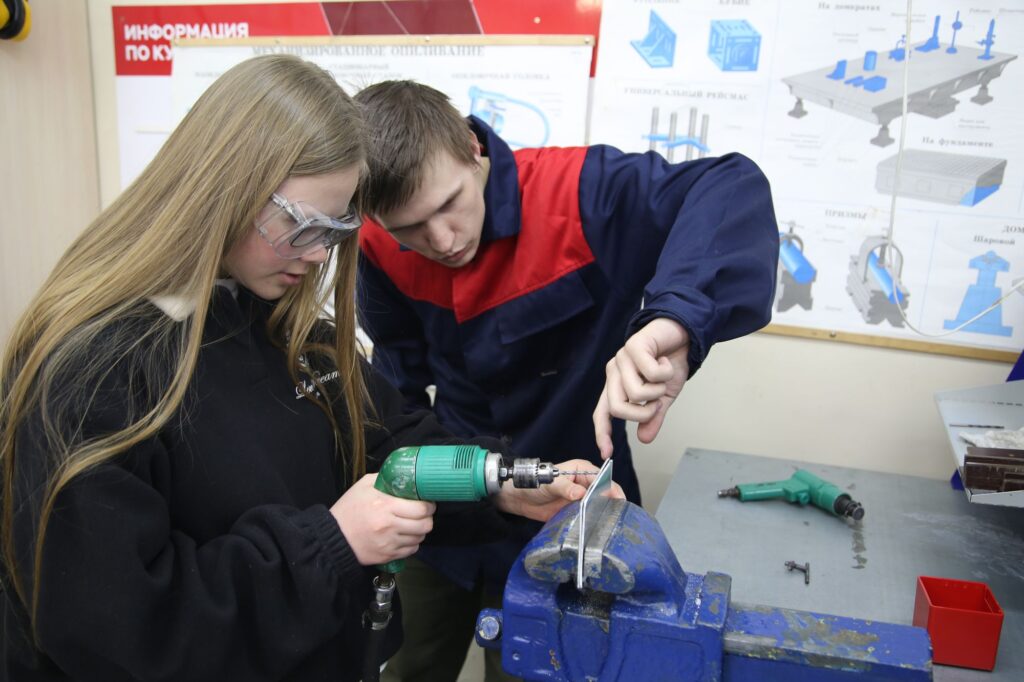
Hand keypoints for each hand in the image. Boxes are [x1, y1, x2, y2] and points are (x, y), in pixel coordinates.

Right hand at [329, 474, 435, 564]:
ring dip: (419, 531)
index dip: (428, 505)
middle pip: (425, 524)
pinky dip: (411, 543)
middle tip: (422, 514)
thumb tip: (405, 477)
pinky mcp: (387, 555)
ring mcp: (389, 542)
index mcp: (384, 505)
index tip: (427, 502)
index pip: (421, 508)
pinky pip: (411, 550)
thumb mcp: (363, 486)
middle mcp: (389, 525)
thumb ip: (385, 479)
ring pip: (419, 538)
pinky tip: (403, 536)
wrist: (333, 536)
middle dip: (427, 518)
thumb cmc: (349, 509)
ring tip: (411, 525)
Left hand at [493, 459, 624, 521]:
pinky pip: (588, 516)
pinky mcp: (576, 511)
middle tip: (617, 518)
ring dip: (603, 515)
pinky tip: (598, 531)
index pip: (603, 479)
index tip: (619, 503)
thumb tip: (581, 493)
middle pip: (605, 493)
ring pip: (599, 506)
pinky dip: (593, 522)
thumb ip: (565, 487)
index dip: (612, 490)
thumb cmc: (535, 483)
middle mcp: (586, 484)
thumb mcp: (550, 483)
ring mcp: (582, 498)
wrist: (520, 498)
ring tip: (611, 527)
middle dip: (611, 504)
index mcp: (583, 470)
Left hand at [593, 318, 689, 458]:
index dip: (602, 433)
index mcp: (617, 385)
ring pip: (635, 393)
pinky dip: (665, 372)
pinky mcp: (633, 346)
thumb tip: (644, 439)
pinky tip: (665, 361)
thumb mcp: (663, 397)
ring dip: (657, 391)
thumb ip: (652, 417)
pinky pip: (650, 373)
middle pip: (618, 408)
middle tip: (657, 403)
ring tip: (663, 378)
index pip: (603, 413)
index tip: (606, 453)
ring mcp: (621, 358)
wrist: (683, 335)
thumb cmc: (670, 363)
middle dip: (643, 413)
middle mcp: (614, 372)